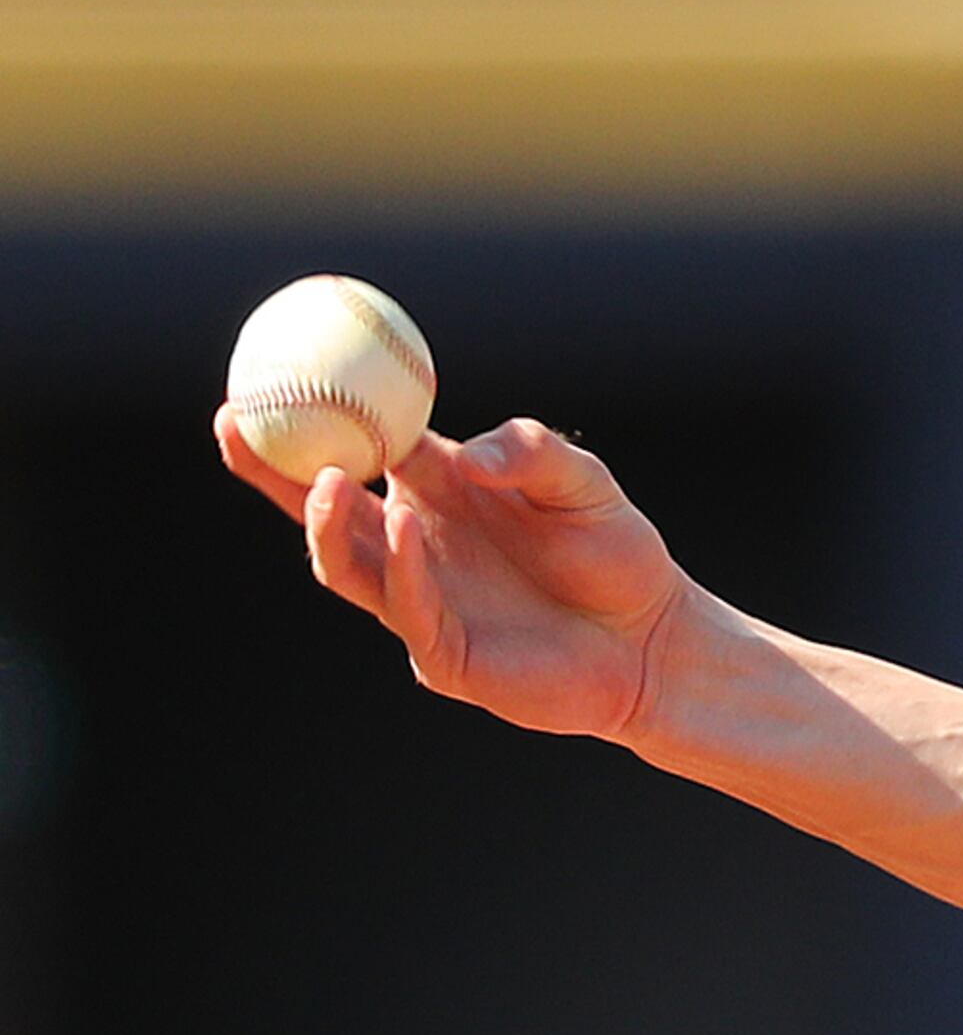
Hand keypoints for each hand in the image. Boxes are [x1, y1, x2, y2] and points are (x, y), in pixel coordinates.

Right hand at [215, 411, 691, 743]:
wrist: (656, 640)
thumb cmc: (619, 554)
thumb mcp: (584, 482)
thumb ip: (531, 453)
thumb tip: (469, 454)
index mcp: (433, 492)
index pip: (352, 448)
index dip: (303, 418)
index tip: (263, 375)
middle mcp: (413, 546)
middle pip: (318, 508)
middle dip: (268, 470)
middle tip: (234, 422)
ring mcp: (423, 604)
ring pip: (345, 565)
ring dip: (326, 522)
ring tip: (330, 479)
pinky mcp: (447, 658)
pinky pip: (410, 611)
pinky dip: (403, 568)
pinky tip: (405, 526)